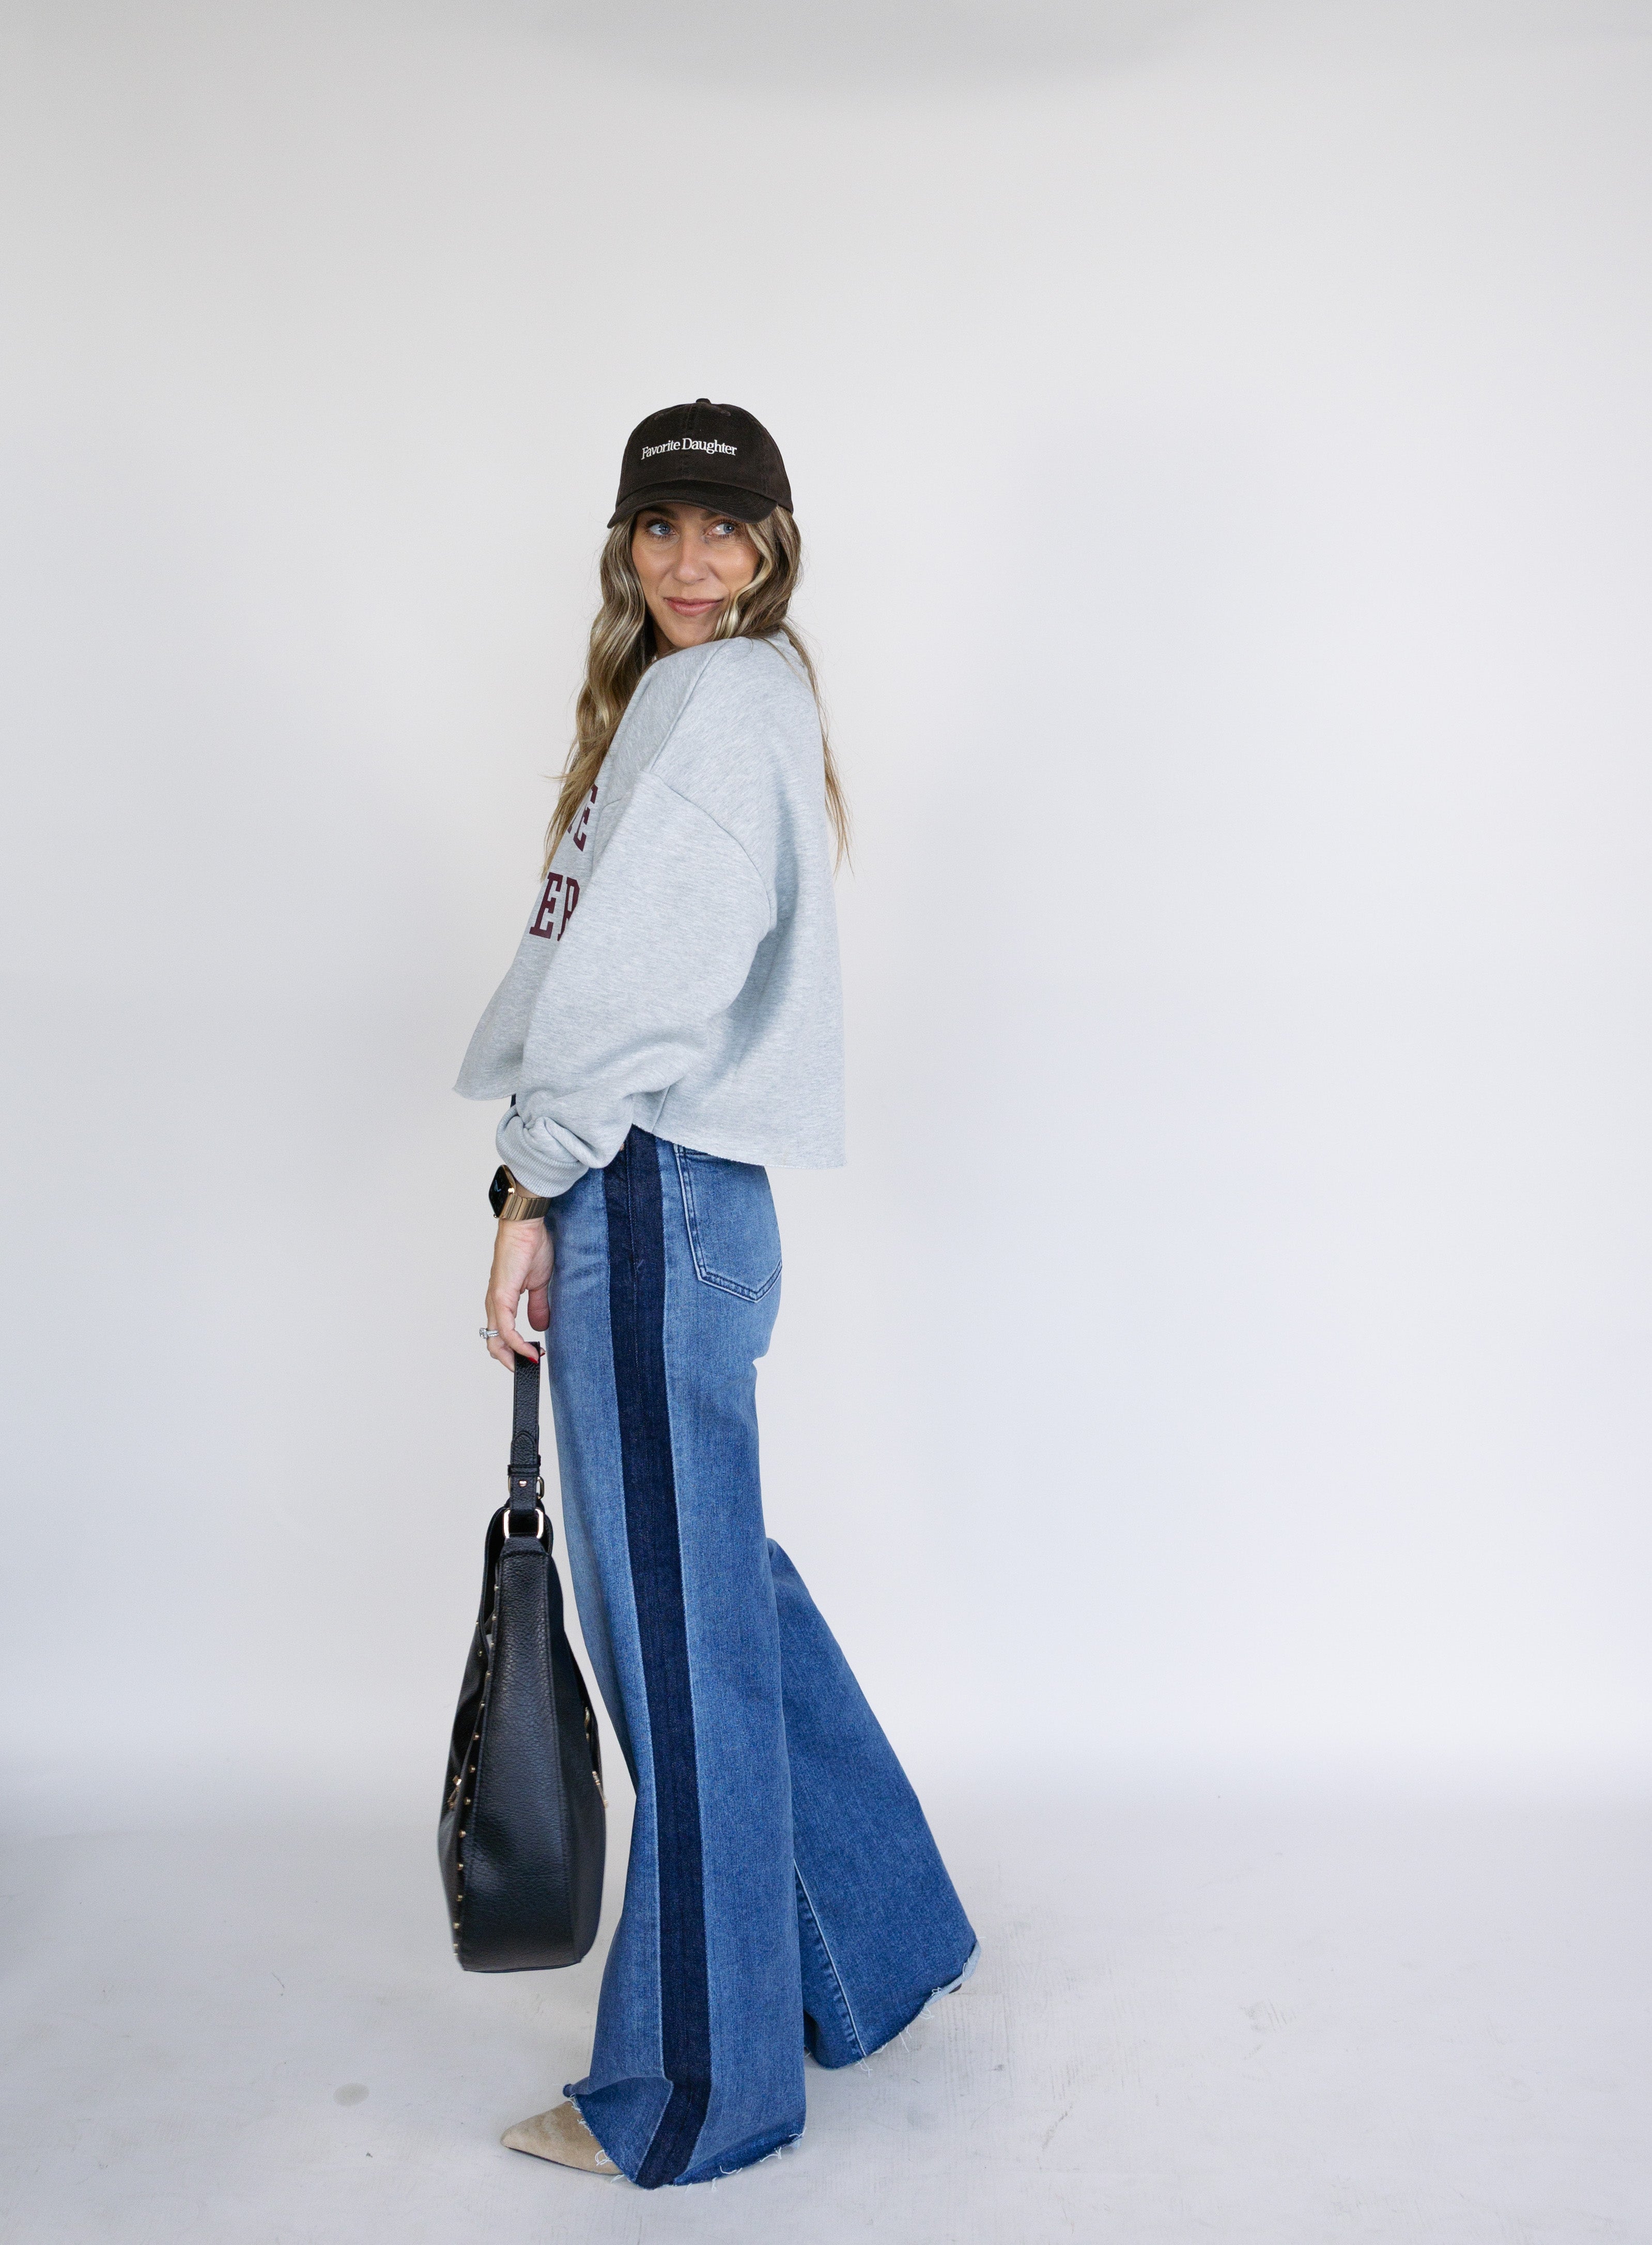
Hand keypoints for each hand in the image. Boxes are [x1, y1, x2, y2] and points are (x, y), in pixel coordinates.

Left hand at [484, 1217, 552, 1368]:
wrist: (527, 1226)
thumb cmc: (531, 1247)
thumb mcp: (539, 1283)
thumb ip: (538, 1305)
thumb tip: (540, 1327)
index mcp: (502, 1300)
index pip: (501, 1334)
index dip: (514, 1350)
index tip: (533, 1358)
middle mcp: (494, 1303)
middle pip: (493, 1342)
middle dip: (510, 1361)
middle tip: (528, 1368)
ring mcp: (495, 1301)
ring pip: (496, 1339)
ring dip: (513, 1356)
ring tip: (530, 1363)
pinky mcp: (501, 1296)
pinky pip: (506, 1328)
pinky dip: (517, 1343)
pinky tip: (529, 1350)